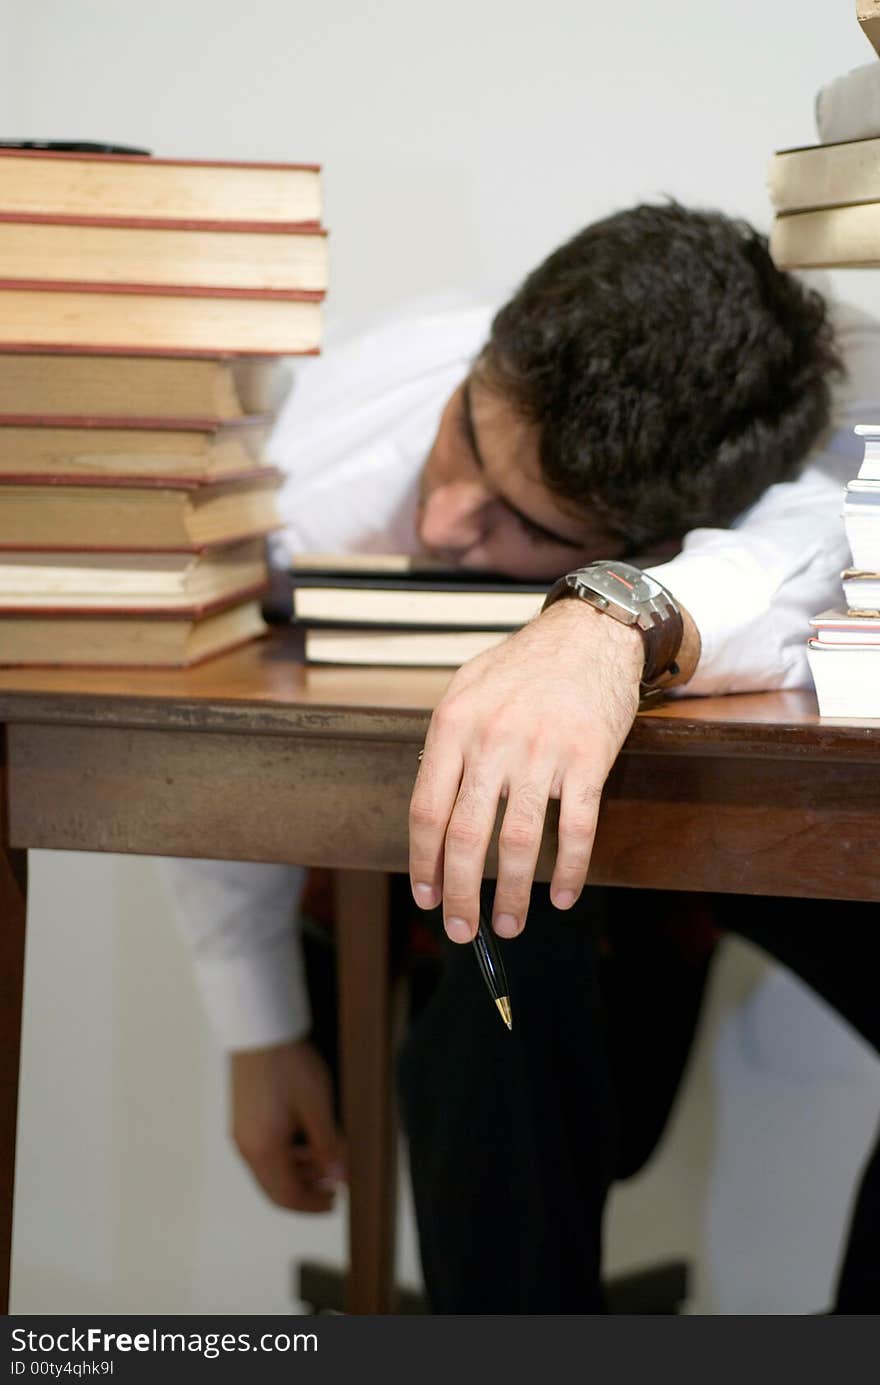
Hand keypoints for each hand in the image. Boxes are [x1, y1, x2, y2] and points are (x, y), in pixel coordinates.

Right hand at [230, 1038, 345, 1212]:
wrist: (260, 1029)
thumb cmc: (287, 1065)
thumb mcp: (316, 1107)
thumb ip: (328, 1146)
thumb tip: (339, 1176)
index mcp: (262, 1150)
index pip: (286, 1196)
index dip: (312, 1205)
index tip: (335, 1202)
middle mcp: (246, 1147)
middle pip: (275, 1187)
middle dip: (306, 1191)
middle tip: (334, 1185)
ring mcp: (242, 1132)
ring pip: (270, 1169)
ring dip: (298, 1171)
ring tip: (327, 1159)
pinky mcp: (243, 1117)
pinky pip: (264, 1150)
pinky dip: (286, 1154)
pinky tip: (307, 1141)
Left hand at [409, 599, 645, 941]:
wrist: (592, 632)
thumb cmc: (526, 664)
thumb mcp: (467, 687)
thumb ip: (446, 742)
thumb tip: (430, 808)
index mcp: (453, 725)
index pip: (426, 811)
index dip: (423, 863)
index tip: (427, 897)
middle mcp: (492, 740)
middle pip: (467, 838)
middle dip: (460, 894)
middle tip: (461, 930)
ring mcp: (541, 751)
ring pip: (520, 843)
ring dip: (513, 895)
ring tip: (510, 925)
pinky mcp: (587, 760)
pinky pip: (576, 830)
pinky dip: (570, 872)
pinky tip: (562, 897)